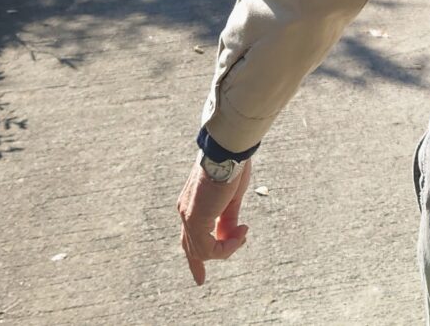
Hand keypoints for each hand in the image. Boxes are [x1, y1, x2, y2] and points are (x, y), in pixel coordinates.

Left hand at [176, 157, 251, 285]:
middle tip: (200, 279)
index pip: (190, 234)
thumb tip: (230, 235)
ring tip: (244, 234)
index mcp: (192, 204)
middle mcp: (186, 212)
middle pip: (190, 247)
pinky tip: (241, 234)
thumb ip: (228, 218)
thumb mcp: (232, 197)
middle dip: (197, 264)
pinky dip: (227, 246)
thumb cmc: (232, 167)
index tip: (200, 270)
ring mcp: (188, 216)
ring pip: (202, 250)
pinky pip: (209, 247)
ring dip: (227, 248)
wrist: (227, 151)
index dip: (194, 254)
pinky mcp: (195, 219)